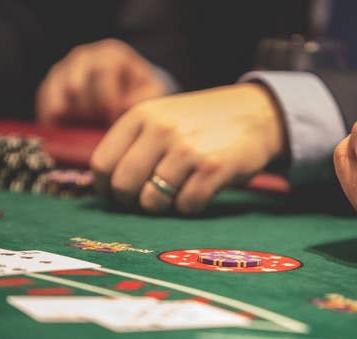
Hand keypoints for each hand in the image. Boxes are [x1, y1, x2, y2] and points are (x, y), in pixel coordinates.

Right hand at [36, 39, 169, 125]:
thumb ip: (144, 97)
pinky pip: (46, 104)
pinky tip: (69, 129)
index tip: (113, 119)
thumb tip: (124, 106)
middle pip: (76, 85)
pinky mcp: (49, 87)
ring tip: (86, 126)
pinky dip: (56, 120)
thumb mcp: (151, 92)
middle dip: (89, 111)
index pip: (103, 72)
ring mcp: (63, 70)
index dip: (108, 100)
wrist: (124, 92)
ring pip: (58, 95)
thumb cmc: (139, 92)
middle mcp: (83, 57)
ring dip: (72, 116)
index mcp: (110, 55)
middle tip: (98, 125)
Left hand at [90, 83, 286, 214]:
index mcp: (141, 115)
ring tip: (177, 192)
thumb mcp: (162, 117)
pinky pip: (186, 206)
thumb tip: (101, 188)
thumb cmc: (202, 122)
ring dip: (164, 206)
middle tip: (149, 198)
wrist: (256, 112)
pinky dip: (191, 207)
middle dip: (133, 201)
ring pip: (153, 201)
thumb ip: (132, 144)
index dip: (107, 187)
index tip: (120, 193)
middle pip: (123, 187)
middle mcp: (161, 129)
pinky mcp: (213, 168)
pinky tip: (199, 191)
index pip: (102, 164)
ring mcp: (187, 148)